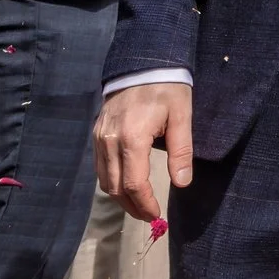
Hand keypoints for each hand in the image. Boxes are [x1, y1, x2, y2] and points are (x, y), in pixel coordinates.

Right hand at [94, 83, 192, 221]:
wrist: (142, 62)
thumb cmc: (167, 88)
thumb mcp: (182, 116)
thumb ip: (181, 151)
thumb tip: (182, 182)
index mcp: (131, 138)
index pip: (134, 184)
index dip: (145, 204)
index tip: (157, 215)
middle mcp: (109, 141)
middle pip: (115, 187)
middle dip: (132, 207)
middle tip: (149, 216)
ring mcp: (99, 137)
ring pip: (103, 180)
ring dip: (120, 197)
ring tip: (139, 206)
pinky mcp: (96, 133)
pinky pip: (99, 166)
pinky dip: (112, 181)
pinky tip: (126, 185)